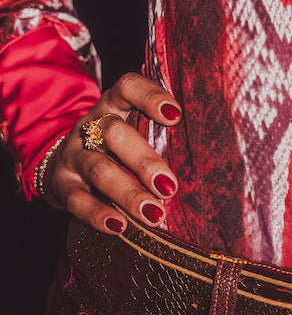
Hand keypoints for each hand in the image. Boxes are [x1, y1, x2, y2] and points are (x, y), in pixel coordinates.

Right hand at [41, 72, 181, 234]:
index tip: (176, 115)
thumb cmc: (114, 145)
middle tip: (170, 186)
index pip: (127, 87)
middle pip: (114, 134)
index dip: (149, 97)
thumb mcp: (131, 128)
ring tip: (154, 213)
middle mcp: (90, 126)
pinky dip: (98, 214)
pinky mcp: (62, 186)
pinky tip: (120, 226)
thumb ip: (158, 133)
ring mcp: (73, 156)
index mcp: (112, 105)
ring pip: (99, 169)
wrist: (61, 163)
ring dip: (128, 193)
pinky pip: (77, 200)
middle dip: (144, 160)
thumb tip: (207, 155)